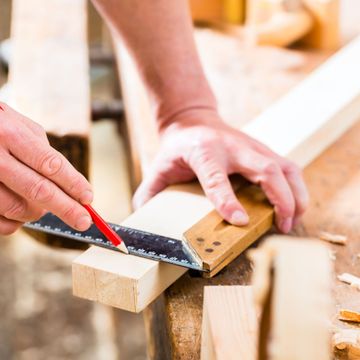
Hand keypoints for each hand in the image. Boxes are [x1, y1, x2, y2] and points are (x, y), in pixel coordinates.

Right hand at [0, 103, 92, 234]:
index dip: (74, 184)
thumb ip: (44, 151)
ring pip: (18, 209)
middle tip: (83, 221)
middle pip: (39, 190)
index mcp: (10, 133)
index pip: (51, 165)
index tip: (89, 198)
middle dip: (66, 209)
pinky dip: (15, 223)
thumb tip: (70, 184)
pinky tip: (21, 214)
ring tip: (44, 207)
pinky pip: (0, 221)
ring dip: (38, 213)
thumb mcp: (20, 126)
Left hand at [133, 116, 307, 232]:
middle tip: (282, 226)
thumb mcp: (158, 167)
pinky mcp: (263, 149)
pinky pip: (288, 167)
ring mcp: (252, 146)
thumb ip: (149, 192)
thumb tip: (143, 218)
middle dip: (281, 200)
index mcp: (204, 152)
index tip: (240, 222)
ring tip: (293, 220)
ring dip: (296, 195)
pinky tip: (294, 205)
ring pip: (286, 167)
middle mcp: (233, 147)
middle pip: (266, 170)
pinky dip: (296, 187)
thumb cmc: (178, 147)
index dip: (228, 201)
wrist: (194, 119)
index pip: (217, 178)